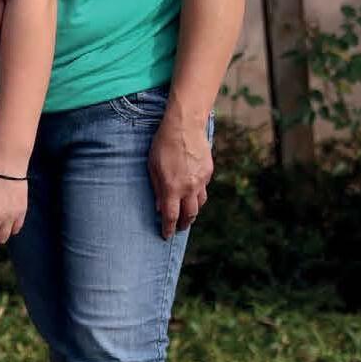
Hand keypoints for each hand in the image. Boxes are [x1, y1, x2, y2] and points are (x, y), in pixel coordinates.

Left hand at [148, 112, 211, 237]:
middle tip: (179, 228)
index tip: (166, 235)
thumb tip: (158, 206)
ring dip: (193, 212)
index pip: (171, 216)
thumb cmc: (163, 145)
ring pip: (200, 204)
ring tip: (187, 215)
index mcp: (172, 188)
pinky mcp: (208, 172)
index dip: (169, 228)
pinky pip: (204, 189)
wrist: (185, 126)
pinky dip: (198, 195)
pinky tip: (192, 193)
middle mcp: (189, 187)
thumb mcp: (152, 167)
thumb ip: (156, 188)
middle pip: (190, 214)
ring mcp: (201, 180)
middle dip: (184, 224)